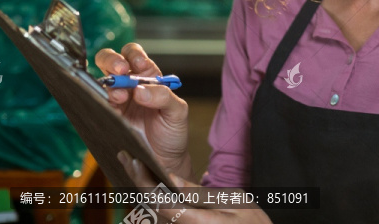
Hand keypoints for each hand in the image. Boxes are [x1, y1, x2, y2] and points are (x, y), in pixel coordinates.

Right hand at [95, 43, 192, 178]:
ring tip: (120, 97)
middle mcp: (130, 85)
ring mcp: (117, 100)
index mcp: (148, 78)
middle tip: (121, 71)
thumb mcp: (177, 111)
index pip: (135, 56)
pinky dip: (99, 100)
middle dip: (113, 60)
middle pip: (112, 62)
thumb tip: (141, 90)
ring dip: (109, 84)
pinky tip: (110, 105)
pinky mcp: (108, 116)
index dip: (134, 55)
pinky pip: (97, 103)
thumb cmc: (172, 132)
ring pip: (102, 81)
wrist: (164, 159)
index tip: (139, 64)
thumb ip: (163, 97)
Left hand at [118, 151, 272, 223]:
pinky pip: (162, 219)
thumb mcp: (232, 201)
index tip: (135, 162)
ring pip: (152, 216)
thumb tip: (170, 179)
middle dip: (137, 183)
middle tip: (127, 160)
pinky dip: (153, 202)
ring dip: (142, 192)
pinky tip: (149, 186)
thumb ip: (197, 193)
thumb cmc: (251, 223)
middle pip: (151, 209)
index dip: (144, 181)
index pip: (161, 203)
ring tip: (134, 168)